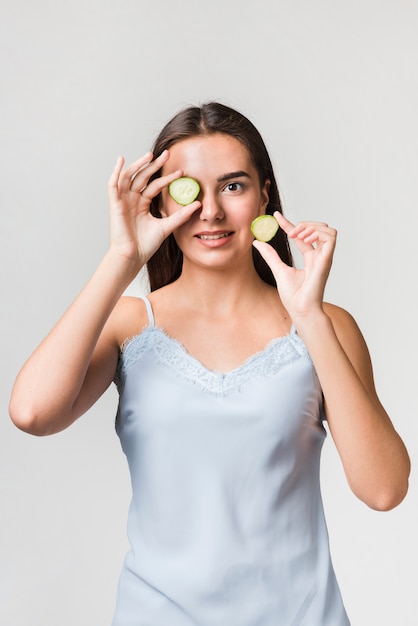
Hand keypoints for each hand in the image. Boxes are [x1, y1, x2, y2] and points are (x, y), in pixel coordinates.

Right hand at [107, 151, 200, 266]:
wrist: (133, 256)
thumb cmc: (145, 245)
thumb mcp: (167, 226)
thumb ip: (181, 215)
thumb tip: (198, 204)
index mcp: (142, 204)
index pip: (155, 186)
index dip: (167, 178)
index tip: (182, 172)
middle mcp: (132, 200)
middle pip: (143, 177)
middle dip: (154, 165)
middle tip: (168, 154)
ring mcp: (123, 201)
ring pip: (129, 177)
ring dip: (138, 165)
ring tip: (150, 154)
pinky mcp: (115, 204)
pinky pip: (113, 185)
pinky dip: (116, 172)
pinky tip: (121, 160)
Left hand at [253, 212, 336, 318]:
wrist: (299, 309)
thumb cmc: (293, 296)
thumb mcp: (278, 269)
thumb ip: (270, 255)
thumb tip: (258, 242)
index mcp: (309, 258)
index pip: (301, 235)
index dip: (289, 223)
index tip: (275, 216)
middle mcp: (318, 256)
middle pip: (319, 229)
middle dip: (304, 224)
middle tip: (289, 231)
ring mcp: (324, 257)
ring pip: (328, 230)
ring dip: (312, 227)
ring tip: (296, 235)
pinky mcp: (327, 259)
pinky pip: (330, 237)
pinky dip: (318, 232)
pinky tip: (304, 239)